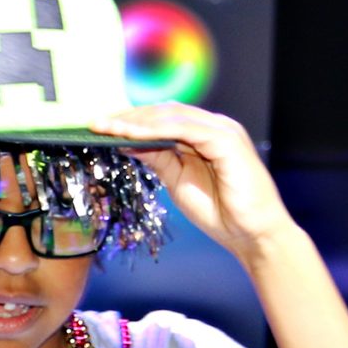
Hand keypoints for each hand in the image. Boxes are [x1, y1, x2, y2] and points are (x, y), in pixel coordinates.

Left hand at [91, 104, 295, 261]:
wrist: (253, 236)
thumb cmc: (221, 214)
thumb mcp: (178, 183)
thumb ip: (158, 160)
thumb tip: (126, 143)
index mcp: (204, 135)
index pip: (163, 118)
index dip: (131, 120)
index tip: (101, 127)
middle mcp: (214, 127)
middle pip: (164, 111)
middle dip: (127, 116)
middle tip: (94, 123)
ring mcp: (222, 130)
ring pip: (171, 116)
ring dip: (135, 120)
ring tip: (106, 127)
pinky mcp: (226, 140)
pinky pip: (183, 129)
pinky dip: (154, 130)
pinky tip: (130, 135)